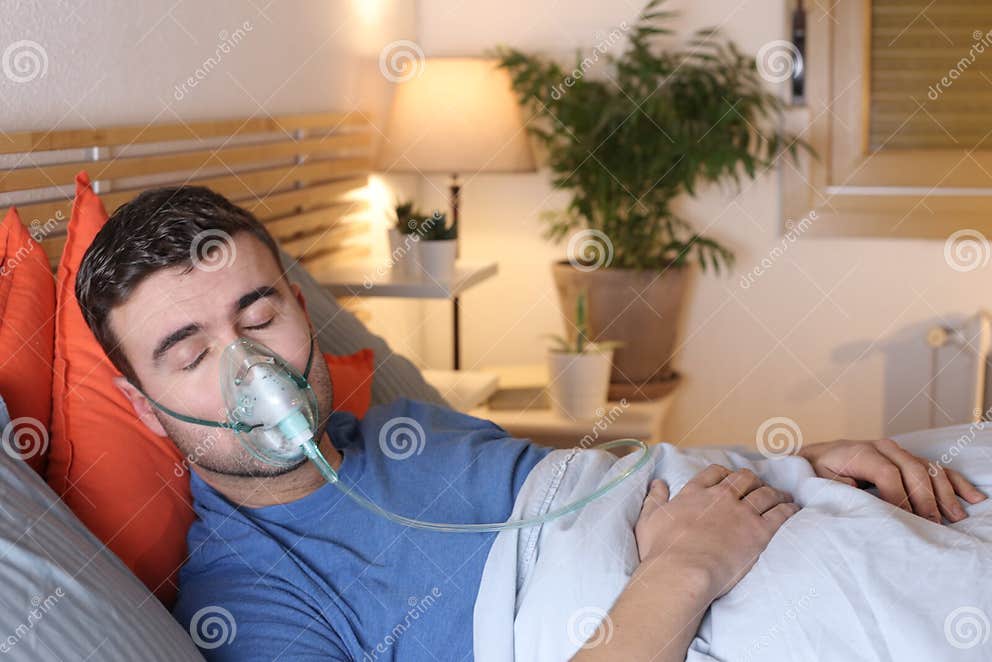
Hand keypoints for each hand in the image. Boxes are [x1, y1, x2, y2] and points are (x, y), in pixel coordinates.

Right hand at [634, 465, 798, 599]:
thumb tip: (657, 483)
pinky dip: (788, 509)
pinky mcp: (759, 532)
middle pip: (744, 478)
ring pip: (765, 493)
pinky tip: (792, 509)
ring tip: (782, 496)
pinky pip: (779, 514)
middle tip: (758, 486)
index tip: (730, 478)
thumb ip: (654, 498)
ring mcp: (741, 513)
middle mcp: (721, 497)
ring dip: (775, 493)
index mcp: (695, 493)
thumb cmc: (662, 550)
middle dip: (753, 480)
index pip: (715, 473)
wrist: (683, 571)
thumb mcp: (649, 519)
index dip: (725, 473)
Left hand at [797, 438, 986, 522]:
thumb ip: (841, 489)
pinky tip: (974, 498)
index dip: (899, 497)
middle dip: (925, 499)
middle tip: (934, 525)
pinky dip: (956, 483)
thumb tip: (860, 501)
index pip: (887, 473)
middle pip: (913, 470)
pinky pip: (937, 468)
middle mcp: (883, 448)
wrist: (819, 457)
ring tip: (956, 518)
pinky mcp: (909, 459)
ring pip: (929, 469)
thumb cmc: (821, 473)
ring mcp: (899, 452)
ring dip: (945, 494)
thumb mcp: (822, 481)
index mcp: (860, 452)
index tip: (907, 521)